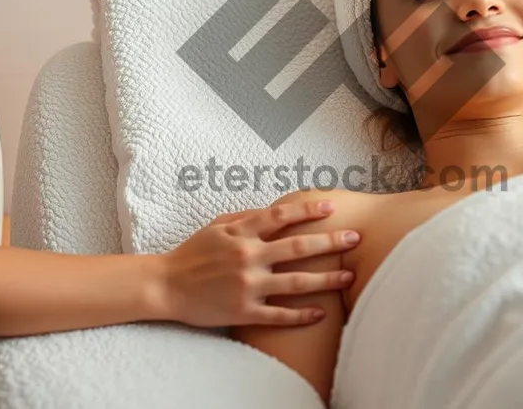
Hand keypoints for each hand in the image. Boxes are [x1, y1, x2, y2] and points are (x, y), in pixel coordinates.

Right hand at [157, 199, 359, 327]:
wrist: (166, 286)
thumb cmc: (193, 253)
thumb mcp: (216, 226)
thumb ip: (246, 216)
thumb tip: (277, 209)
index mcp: (241, 233)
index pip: (281, 216)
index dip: (308, 209)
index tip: (331, 207)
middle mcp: (248, 256)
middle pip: (298, 247)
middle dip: (331, 242)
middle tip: (356, 238)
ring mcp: (247, 286)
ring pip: (296, 282)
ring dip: (326, 280)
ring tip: (349, 276)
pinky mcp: (243, 311)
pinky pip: (279, 314)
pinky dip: (302, 315)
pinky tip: (321, 313)